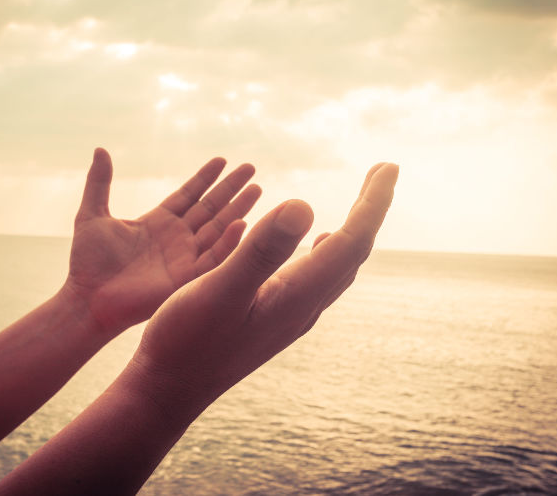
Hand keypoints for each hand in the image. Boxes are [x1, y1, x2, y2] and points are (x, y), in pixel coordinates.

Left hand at [64, 148, 261, 337]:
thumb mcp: (92, 214)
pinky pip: (213, 258)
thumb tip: (100, 149)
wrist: (87, 299)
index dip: (205, 178)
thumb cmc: (87, 262)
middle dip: (231, 188)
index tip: (222, 160)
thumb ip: (99, 183)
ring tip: (256, 189)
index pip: (188, 194)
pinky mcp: (186, 279)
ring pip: (217, 229)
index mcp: (157, 222)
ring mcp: (183, 257)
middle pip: (210, 208)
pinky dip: (228, 242)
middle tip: (251, 169)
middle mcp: (176, 238)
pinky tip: (242, 224)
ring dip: (237, 209)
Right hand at [130, 162, 397, 407]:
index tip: (388, 166)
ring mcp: (290, 315)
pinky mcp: (274, 317)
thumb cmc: (186, 343)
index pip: (351, 242)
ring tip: (361, 203)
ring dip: (352, 229)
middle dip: (370, 209)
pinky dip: (327, 249)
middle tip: (383, 171)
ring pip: (337, 266)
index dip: (372, 202)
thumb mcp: (219, 290)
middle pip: (352, 252)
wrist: (168, 390)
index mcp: (297, 296)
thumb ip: (261, 251)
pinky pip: (316, 276)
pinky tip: (317, 244)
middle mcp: (303, 307)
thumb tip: (305, 205)